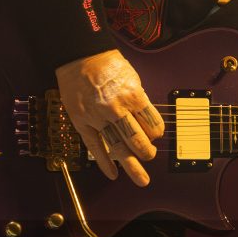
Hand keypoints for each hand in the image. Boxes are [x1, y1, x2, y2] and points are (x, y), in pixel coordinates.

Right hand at [54, 50, 164, 185]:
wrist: (81, 57)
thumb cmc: (109, 65)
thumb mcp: (133, 78)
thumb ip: (139, 101)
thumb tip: (146, 122)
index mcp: (133, 95)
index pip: (152, 124)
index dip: (156, 132)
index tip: (156, 135)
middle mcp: (116, 108)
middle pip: (136, 139)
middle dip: (146, 152)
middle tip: (150, 156)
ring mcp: (98, 117)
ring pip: (117, 147)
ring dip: (131, 165)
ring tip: (142, 179)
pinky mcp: (82, 122)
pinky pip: (95, 146)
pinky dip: (104, 163)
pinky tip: (113, 174)